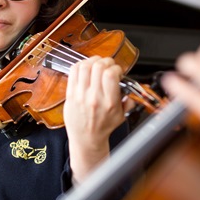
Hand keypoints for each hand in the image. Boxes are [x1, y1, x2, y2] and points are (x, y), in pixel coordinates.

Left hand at [64, 56, 126, 181]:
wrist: (86, 138)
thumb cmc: (102, 127)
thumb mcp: (121, 116)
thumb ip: (128, 100)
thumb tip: (129, 87)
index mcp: (109, 102)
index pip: (110, 75)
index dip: (115, 67)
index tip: (117, 70)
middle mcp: (94, 97)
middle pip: (98, 67)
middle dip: (105, 61)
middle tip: (107, 64)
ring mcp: (80, 95)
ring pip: (84, 67)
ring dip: (92, 60)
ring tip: (96, 63)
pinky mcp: (70, 94)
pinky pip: (73, 72)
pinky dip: (80, 65)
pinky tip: (85, 67)